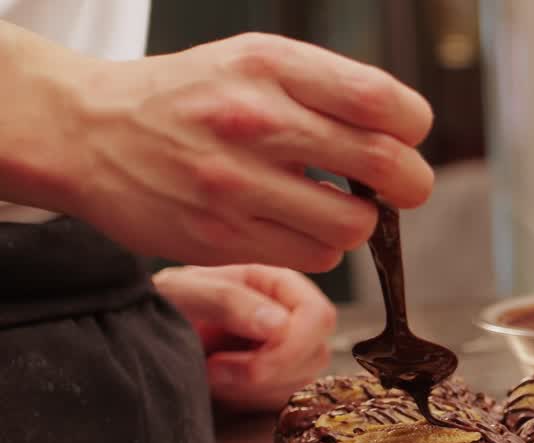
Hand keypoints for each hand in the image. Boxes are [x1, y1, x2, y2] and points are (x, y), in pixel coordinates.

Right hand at [32, 31, 434, 271]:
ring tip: (333, 205)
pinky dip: (321, 246)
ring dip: (359, 221)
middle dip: (410, 182)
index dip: (413, 126)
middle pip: (383, 164)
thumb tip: (405, 134)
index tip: (407, 136)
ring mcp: (236, 184)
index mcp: (269, 67)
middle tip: (403, 186)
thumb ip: (326, 88)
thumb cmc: (188, 97)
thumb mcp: (252, 61)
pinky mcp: (222, 236)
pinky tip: (295, 224)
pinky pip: (316, 257)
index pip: (381, 101)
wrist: (87, 133)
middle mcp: (254, 121)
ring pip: (353, 224)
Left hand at [154, 264, 336, 411]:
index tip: (250, 361)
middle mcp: (291, 316)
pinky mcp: (275, 381)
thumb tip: (279, 325)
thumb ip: (229, 300)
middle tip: (216, 369)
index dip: (292, 345)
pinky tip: (219, 386)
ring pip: (302, 382)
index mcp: (278, 284)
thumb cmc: (162, 303)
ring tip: (211, 374)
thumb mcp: (184, 292)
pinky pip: (283, 401)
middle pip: (316, 353)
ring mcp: (286, 351)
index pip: (318, 316)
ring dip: (253, 389)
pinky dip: (249, 401)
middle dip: (268, 372)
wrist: (139, 334)